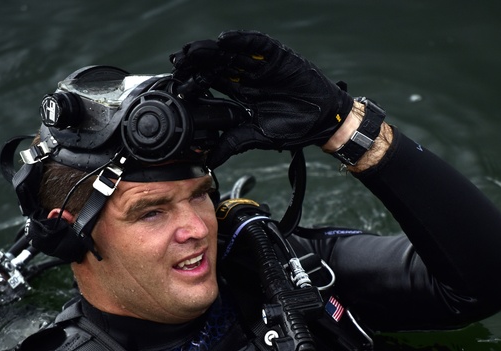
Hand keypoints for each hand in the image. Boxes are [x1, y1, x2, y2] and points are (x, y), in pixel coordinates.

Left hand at [171, 30, 353, 166]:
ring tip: (193, 51)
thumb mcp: (258, 137)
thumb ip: (234, 143)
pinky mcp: (276, 55)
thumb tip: (209, 161)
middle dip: (196, 62)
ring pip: (230, 52)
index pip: (211, 83)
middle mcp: (246, 76)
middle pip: (215, 64)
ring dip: (211, 50)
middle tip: (178, 63)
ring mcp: (260, 64)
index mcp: (240, 93)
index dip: (194, 81)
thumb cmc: (293, 127)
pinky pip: (256, 43)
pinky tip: (225, 40)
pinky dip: (241, 40)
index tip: (177, 84)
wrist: (323, 120)